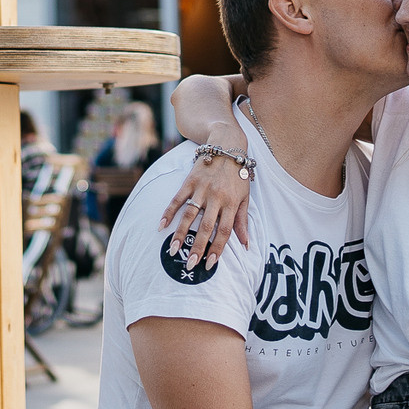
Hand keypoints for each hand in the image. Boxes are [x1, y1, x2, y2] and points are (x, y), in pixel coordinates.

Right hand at [158, 124, 252, 270]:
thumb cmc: (237, 175)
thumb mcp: (245, 197)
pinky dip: (168, 212)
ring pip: (190, 215)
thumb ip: (243, 221)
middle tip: (190, 264)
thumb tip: (246, 245)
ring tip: (173, 250)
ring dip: (180, 234)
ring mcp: (202, 189)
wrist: (227, 144)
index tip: (210, 264)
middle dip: (198, 247)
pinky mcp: (189, 181)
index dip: (217, 248)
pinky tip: (161, 226)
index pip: (224, 231)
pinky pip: (177, 199)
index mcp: (231, 203)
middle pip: (206, 227)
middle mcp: (216, 197)